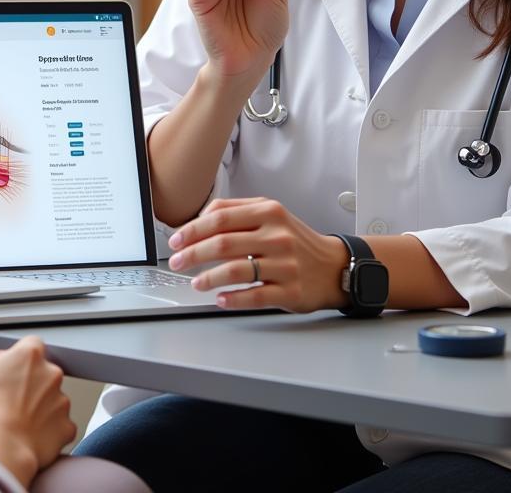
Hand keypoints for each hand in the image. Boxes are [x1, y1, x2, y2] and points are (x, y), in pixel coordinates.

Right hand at [0, 335, 74, 487]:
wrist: (0, 448)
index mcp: (30, 355)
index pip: (31, 345)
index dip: (19, 357)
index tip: (9, 370)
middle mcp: (51, 374)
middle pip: (43, 373)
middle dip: (30, 384)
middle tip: (8, 399)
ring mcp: (62, 402)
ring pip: (52, 400)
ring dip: (39, 408)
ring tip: (16, 422)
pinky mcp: (66, 428)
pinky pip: (60, 427)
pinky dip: (49, 432)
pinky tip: (30, 437)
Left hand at [166, 197, 348, 312]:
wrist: (334, 266)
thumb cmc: (295, 239)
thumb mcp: (270, 213)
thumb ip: (235, 210)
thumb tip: (198, 220)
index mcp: (268, 212)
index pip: (220, 218)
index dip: (192, 230)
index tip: (175, 240)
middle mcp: (277, 236)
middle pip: (223, 243)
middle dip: (192, 254)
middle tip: (176, 262)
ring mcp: (286, 264)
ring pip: (236, 270)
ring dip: (209, 278)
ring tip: (196, 282)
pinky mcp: (292, 290)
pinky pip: (256, 295)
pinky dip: (234, 298)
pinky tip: (220, 299)